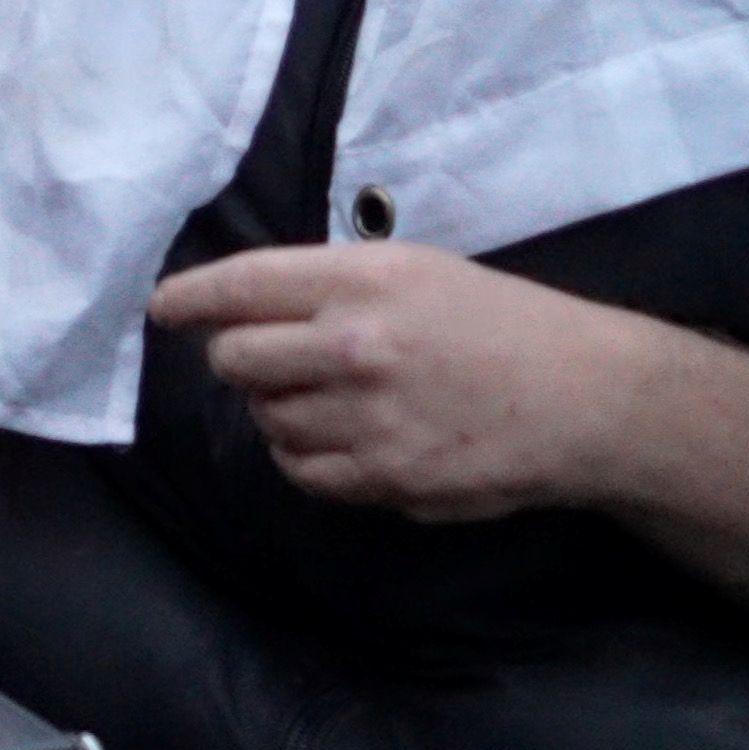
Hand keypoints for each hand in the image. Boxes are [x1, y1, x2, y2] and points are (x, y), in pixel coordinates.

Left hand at [150, 243, 664, 522]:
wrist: (585, 397)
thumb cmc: (501, 322)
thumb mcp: (417, 271)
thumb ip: (331, 286)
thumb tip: (244, 307)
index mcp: (362, 281)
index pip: (241, 286)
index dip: (189, 298)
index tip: (163, 307)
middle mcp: (354, 346)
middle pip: (235, 359)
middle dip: (239, 359)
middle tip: (270, 359)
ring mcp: (367, 418)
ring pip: (266, 419)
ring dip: (279, 410)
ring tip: (329, 399)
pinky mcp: (384, 478)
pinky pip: (301, 471)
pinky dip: (305, 456)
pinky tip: (341, 438)